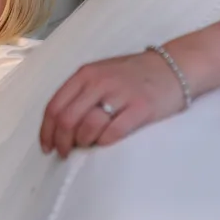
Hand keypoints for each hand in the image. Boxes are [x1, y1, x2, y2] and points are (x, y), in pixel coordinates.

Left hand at [39, 49, 187, 156]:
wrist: (172, 67)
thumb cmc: (132, 75)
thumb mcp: (100, 73)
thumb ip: (80, 93)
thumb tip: (60, 126)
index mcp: (85, 74)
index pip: (54, 106)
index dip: (46, 131)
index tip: (46, 146)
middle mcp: (99, 82)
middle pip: (67, 119)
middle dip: (61, 142)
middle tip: (64, 153)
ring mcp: (120, 94)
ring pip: (88, 126)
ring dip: (82, 142)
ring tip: (86, 146)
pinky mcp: (141, 108)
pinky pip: (114, 131)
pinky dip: (104, 142)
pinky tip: (104, 143)